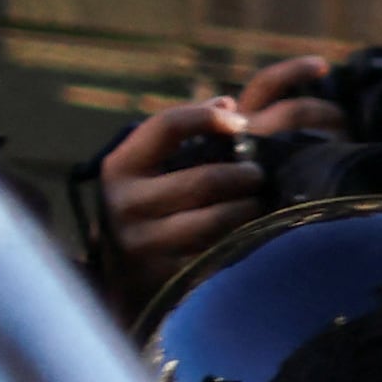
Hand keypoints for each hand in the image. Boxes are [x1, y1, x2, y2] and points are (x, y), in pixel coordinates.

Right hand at [92, 54, 341, 292]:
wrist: (123, 279)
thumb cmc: (149, 208)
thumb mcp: (151, 170)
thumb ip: (184, 137)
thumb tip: (229, 102)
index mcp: (119, 167)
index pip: (167, 125)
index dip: (209, 117)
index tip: (241, 122)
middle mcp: (124, 204)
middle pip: (205, 179)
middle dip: (245, 174)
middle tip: (260, 174)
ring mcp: (144, 244)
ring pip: (219, 220)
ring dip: (251, 209)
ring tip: (261, 203)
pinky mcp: (168, 278)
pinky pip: (221, 253)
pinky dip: (245, 240)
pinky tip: (255, 233)